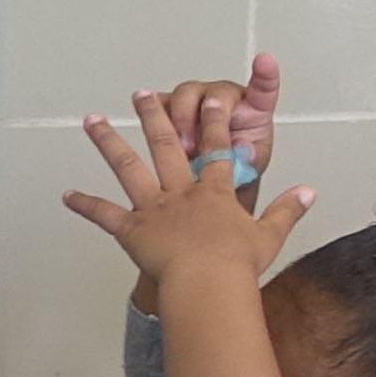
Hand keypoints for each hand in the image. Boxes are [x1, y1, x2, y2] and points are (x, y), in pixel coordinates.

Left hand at [65, 92, 316, 297]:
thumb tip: (310, 191)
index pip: (218, 148)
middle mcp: (181, 192)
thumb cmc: (239, 265)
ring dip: (108, 141)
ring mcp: (153, 207)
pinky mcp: (131, 229)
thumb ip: (288, 210)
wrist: (209, 283)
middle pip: (166, 144)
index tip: (213, 99)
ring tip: (91, 119)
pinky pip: (103, 214)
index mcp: (214, 192)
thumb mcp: (270, 235)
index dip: (216, 122)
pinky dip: (84, 205)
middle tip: (141, 93)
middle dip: (154, 115)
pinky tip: (65, 195)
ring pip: (128, 166)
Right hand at [147, 53, 280, 208]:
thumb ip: (249, 161)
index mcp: (252, 110)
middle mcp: (224, 98)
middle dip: (205, 118)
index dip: (264, 74)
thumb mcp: (248, 170)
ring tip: (183, 148)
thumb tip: (247, 152)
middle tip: (199, 146)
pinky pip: (158, 103)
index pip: (262, 88)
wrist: (206, 183)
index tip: (264, 61)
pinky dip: (156, 117)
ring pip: (184, 95)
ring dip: (180, 122)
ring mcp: (196, 99)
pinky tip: (158, 132)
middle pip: (214, 92)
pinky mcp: (170, 106)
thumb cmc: (232, 169)